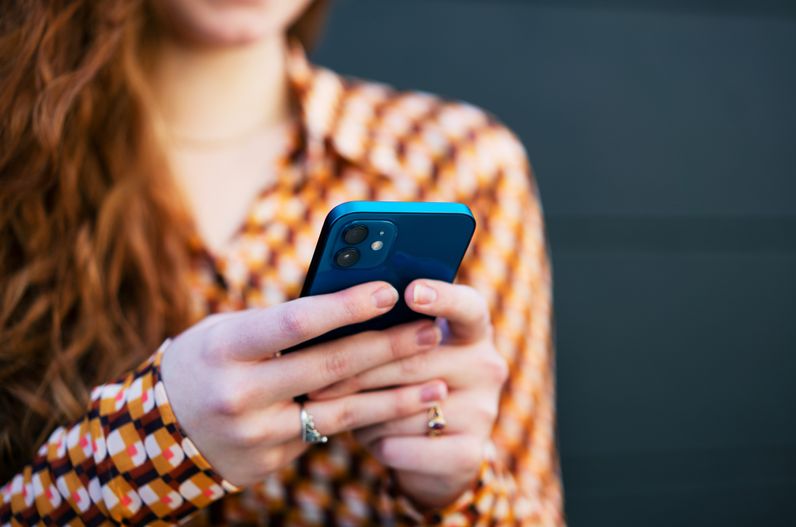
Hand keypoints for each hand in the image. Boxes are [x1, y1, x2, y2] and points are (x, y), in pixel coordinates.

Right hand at [160, 281, 446, 486]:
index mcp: (225, 348)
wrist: (155, 437)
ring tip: (438, 383)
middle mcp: (239, 394)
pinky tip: (401, 408)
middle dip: (387, 347)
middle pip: (329, 367)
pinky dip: (367, 419)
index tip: (390, 290)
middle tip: (430, 330)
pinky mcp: (269, 461)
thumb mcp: (225, 332)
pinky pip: (326, 434)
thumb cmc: (202, 363)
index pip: (296, 323)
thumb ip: (279, 323)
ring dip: (395, 397)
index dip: (347, 306)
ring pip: (341, 411)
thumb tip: (349, 303)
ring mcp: (256, 434)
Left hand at [309, 279, 507, 508]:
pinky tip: (369, 438)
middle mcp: (486, 367)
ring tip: (341, 411)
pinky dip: (379, 443)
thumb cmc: (404, 385)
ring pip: (404, 408)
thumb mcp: (404, 353)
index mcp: (473, 331)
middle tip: (315, 377)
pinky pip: (407, 446)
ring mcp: (483, 411)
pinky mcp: (470, 453)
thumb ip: (387, 330)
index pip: (467, 306)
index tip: (410, 291)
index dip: (441, 297)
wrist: (434, 456)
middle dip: (359, 371)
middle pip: (416, 361)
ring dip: (365, 412)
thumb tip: (334, 313)